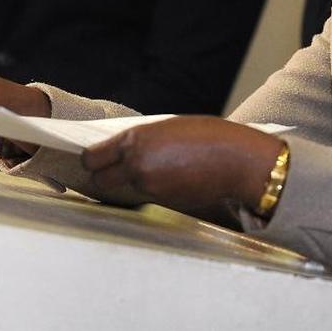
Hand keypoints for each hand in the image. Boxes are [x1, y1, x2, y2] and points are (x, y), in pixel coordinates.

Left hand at [81, 116, 284, 213]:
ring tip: (143, 175)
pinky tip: (161, 183)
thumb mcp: (170, 127)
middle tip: (113, 172)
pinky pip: (142, 199)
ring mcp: (149, 189)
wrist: (238, 161)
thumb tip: (125, 151)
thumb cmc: (210, 136)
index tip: (96, 160)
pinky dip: (145, 193)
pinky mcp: (163, 205)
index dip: (92, 160)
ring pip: (119, 192)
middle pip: (98, 181)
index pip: (92, 158)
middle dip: (103, 177)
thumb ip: (143, 140)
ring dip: (125, 186)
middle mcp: (136, 166)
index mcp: (135, 140)